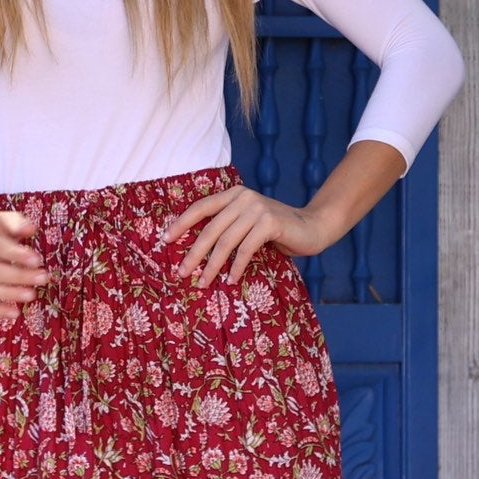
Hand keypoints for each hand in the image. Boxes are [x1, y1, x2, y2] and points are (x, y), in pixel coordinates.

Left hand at [159, 184, 332, 288]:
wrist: (312, 227)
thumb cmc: (276, 230)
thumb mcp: (247, 223)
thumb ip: (227, 227)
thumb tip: (195, 249)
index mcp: (233, 194)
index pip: (200, 207)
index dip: (181, 224)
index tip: (165, 241)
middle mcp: (243, 197)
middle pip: (210, 229)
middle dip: (193, 253)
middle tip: (181, 273)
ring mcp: (257, 209)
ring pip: (226, 241)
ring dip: (212, 266)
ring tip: (203, 283)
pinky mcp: (270, 223)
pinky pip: (246, 249)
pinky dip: (236, 267)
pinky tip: (230, 280)